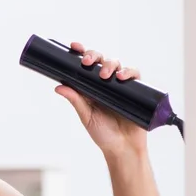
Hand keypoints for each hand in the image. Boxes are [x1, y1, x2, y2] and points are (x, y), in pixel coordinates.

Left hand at [54, 42, 147, 157]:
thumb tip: (58, 86)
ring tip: (105, 75)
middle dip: (94, 56)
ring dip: (110, 64)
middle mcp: (106, 83)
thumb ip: (76, 100)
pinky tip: (122, 77)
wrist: (123, 148)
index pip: (86, 66)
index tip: (74, 46)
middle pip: (101, 60)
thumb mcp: (86, 116)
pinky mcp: (136, 90)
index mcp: (91, 87)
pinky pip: (135, 75)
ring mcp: (121, 86)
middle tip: (87, 63)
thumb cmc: (103, 134)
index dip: (81, 53)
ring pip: (117, 64)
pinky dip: (129, 72)